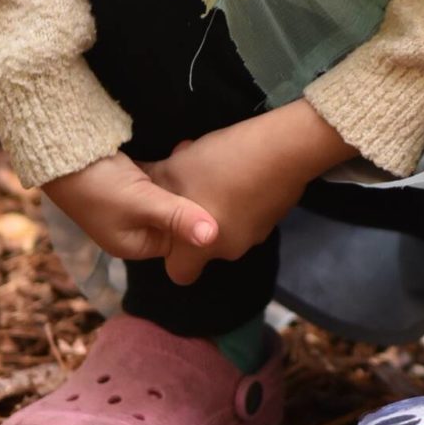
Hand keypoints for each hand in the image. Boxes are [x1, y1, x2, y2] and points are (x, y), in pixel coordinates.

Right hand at [43, 150, 219, 270]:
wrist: (60, 151)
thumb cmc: (97, 185)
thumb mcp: (142, 203)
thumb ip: (178, 218)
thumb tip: (213, 237)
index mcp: (134, 244)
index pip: (178, 242)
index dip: (199, 224)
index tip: (221, 201)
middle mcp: (133, 227)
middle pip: (174, 219)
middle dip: (193, 199)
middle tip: (217, 180)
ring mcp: (130, 202)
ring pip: (168, 196)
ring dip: (183, 180)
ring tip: (205, 163)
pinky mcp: (128, 178)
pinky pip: (158, 177)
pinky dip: (170, 166)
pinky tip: (185, 148)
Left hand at [145, 100, 351, 281]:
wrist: (285, 149)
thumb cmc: (221, 165)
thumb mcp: (176, 168)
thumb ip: (154, 183)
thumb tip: (138, 182)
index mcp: (200, 247)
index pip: (180, 274)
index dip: (173, 256)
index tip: (171, 230)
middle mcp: (229, 250)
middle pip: (204, 248)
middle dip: (195, 223)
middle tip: (191, 190)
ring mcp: (256, 235)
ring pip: (228, 229)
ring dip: (218, 208)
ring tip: (217, 173)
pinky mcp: (274, 218)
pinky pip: (248, 215)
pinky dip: (241, 199)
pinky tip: (241, 171)